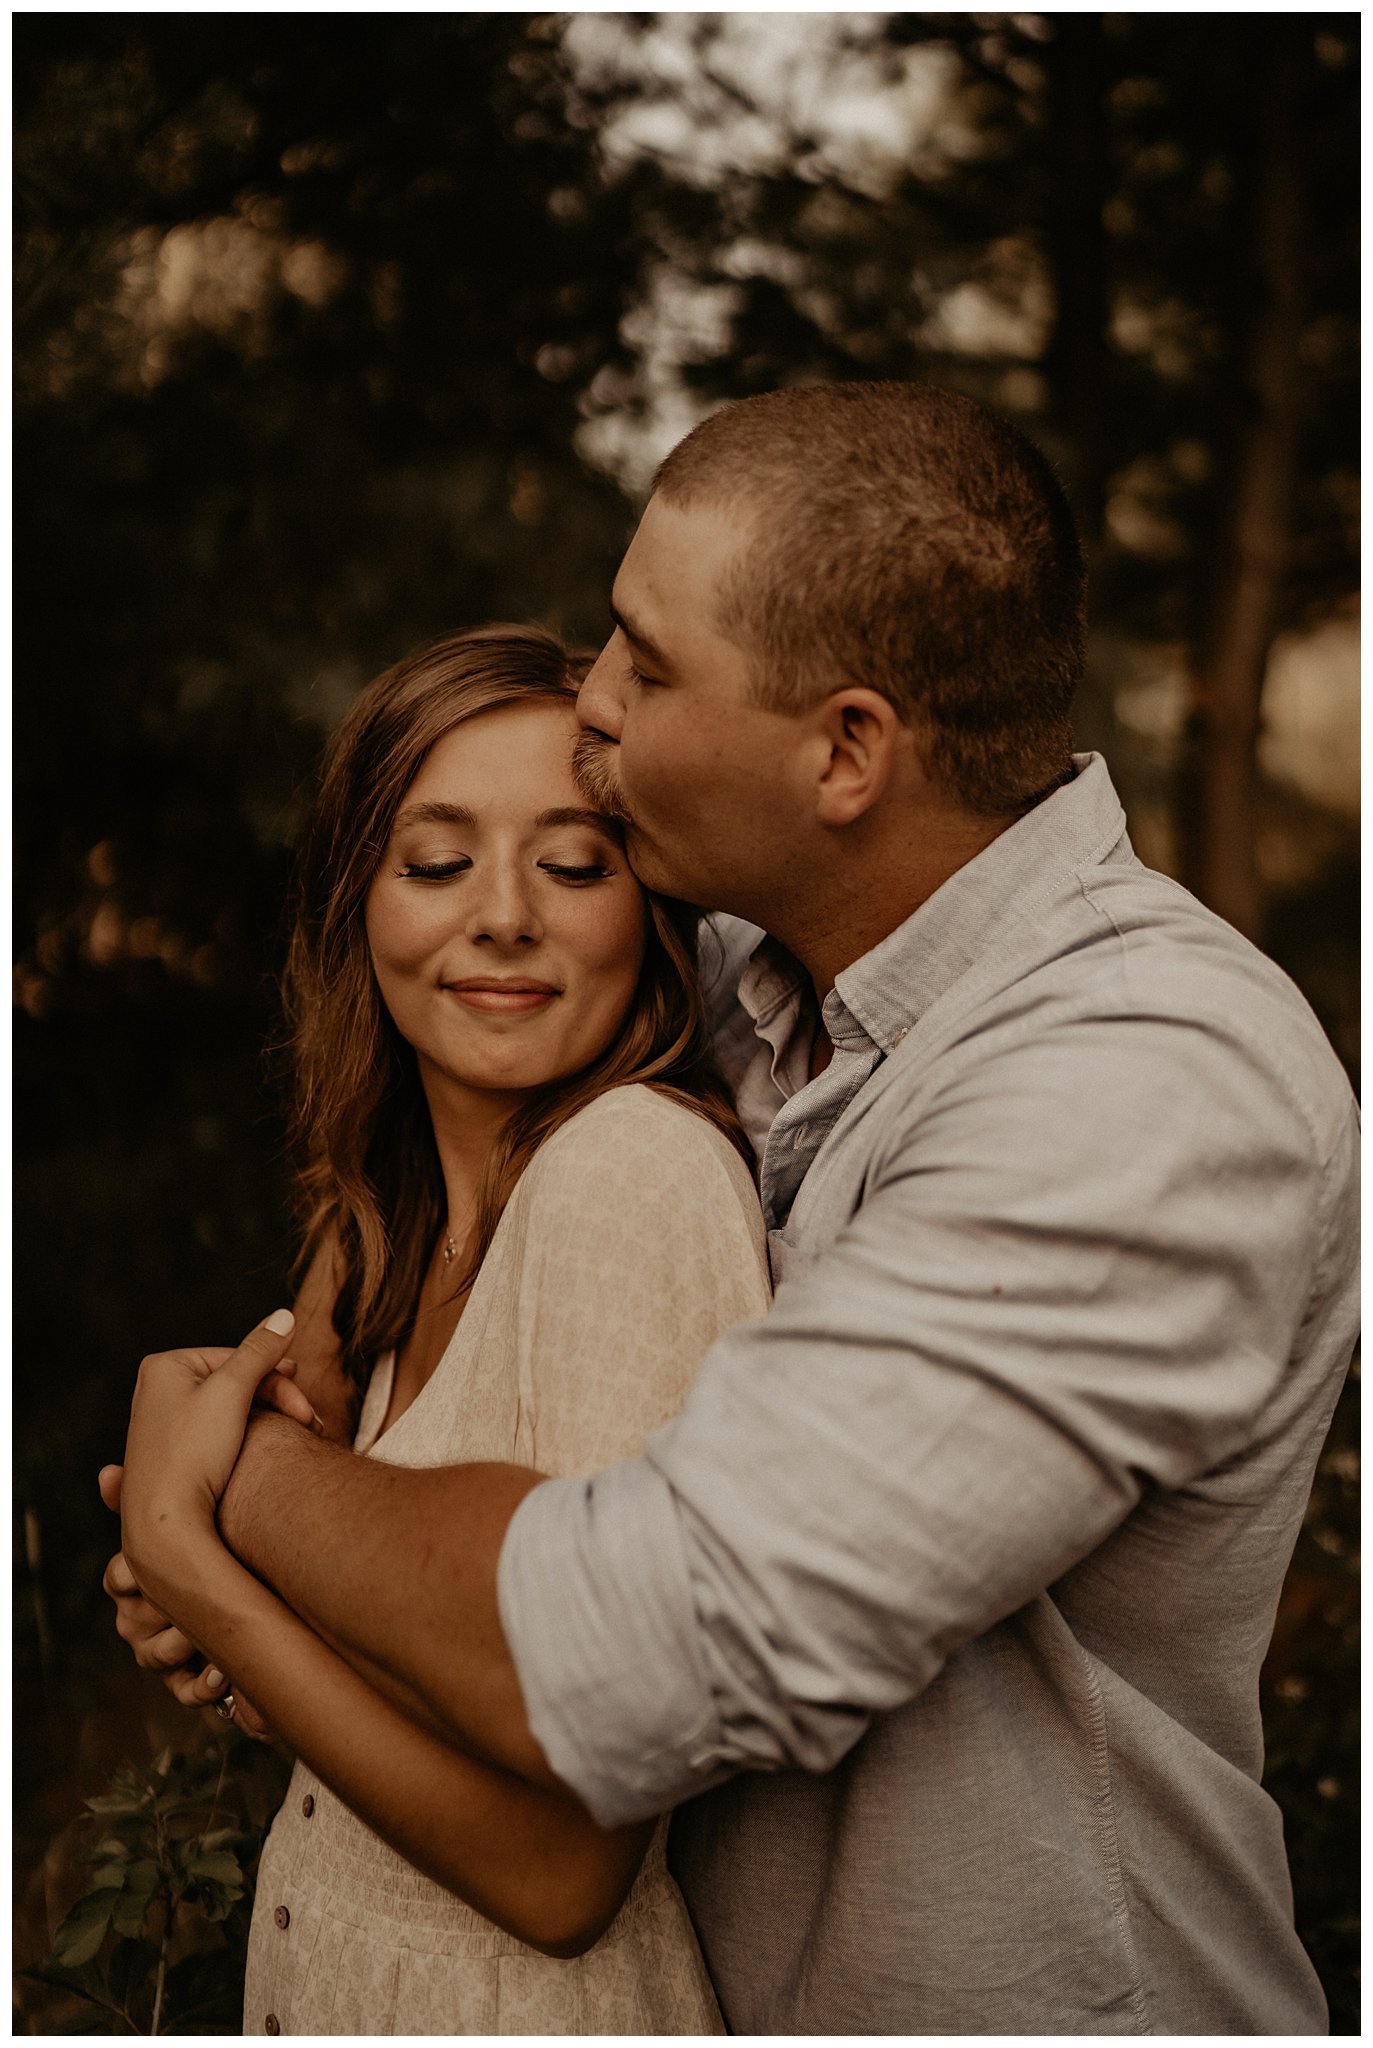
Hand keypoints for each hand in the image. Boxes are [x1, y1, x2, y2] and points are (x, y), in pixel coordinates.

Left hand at [120, 1310, 297, 1603]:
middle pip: (235, 1384)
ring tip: (297, 1441)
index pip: (238, 1358)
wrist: (165, 1528)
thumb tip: (285, 1315)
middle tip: (310, 1424)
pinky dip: (247, 1442)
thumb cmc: (193, 1454)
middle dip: (277, 1402)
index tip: (305, 1409)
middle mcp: (156, 1392)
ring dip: (269, 1423)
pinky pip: (218, 1437)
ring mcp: (163, 1428)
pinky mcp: (172, 1460)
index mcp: (164, 1367)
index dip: (278, 1380)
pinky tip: (263, 1457)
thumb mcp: (232, 1391)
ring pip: (232, 1412)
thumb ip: (261, 1350)